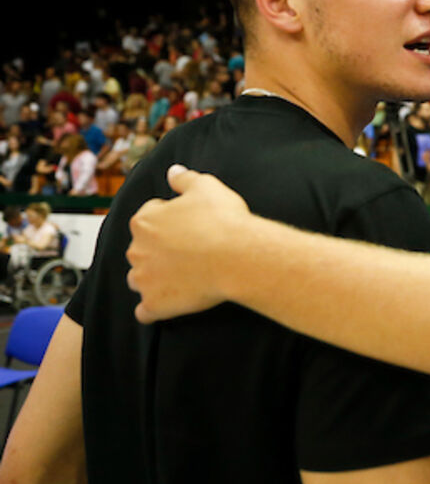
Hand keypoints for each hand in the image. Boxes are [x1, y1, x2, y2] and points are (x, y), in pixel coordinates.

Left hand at [127, 164, 250, 323]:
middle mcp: (137, 249)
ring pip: (140, 279)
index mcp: (145, 220)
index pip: (149, 217)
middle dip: (159, 250)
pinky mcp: (156, 304)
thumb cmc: (223, 220)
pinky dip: (155, 309)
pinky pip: (146, 312)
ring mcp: (144, 279)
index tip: (188, 226)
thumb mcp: (207, 187)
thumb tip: (173, 171)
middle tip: (189, 251)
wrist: (238, 256)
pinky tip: (169, 304)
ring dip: (154, 279)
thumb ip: (185, 178)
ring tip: (181, 277)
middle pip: (142, 249)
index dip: (170, 220)